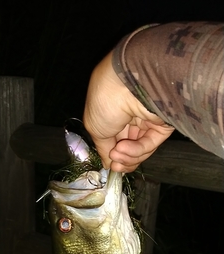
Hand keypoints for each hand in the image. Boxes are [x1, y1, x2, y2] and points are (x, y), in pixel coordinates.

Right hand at [83, 52, 174, 171]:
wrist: (126, 85)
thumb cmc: (104, 100)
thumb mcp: (95, 128)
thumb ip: (103, 149)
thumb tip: (109, 165)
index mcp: (114, 114)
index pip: (116, 141)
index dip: (112, 155)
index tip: (109, 164)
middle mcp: (131, 116)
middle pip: (129, 149)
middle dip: (121, 159)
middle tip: (114, 164)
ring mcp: (147, 120)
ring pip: (140, 150)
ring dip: (127, 156)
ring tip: (116, 155)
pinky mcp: (162, 124)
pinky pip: (150, 144)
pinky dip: (137, 150)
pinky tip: (124, 150)